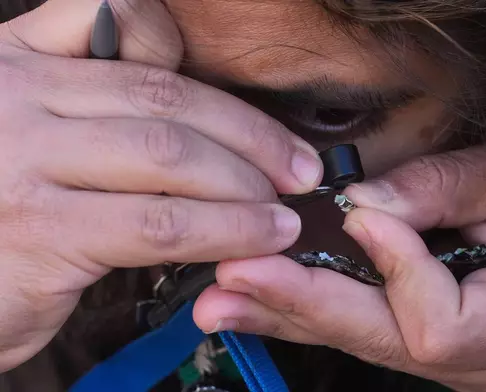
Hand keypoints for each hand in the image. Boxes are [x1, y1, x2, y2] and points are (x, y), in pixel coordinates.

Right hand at [0, 0, 321, 370]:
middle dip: (251, 137)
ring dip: (244, 185)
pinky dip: (224, 230)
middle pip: (166, 98)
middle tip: (299, 171)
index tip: (257, 128)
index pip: (129, 32)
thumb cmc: (1, 212)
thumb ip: (97, 102)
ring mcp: (23, 160)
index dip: (204, 77)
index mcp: (18, 61)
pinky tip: (258, 239)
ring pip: (169, 156)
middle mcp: (17, 97)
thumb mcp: (35, 133)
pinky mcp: (42, 232)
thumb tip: (190, 103)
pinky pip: (160, 223)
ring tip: (283, 213)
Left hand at [193, 142, 485, 391]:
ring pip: (363, 343)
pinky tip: (267, 298)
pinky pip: (367, 332)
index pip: (438, 326)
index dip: (396, 272)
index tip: (363, 217)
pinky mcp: (432, 350)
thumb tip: (359, 205)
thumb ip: (442, 190)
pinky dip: (316, 309)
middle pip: (381, 342)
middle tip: (232, 281)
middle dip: (303, 305)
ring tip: (225, 298)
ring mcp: (457, 367)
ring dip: (291, 313)